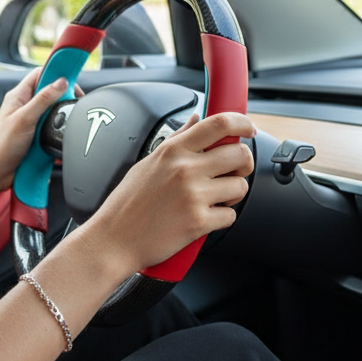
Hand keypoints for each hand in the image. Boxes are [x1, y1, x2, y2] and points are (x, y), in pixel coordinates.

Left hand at [0, 68, 81, 194]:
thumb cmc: (1, 146)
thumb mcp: (25, 118)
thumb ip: (43, 99)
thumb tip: (61, 83)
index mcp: (18, 96)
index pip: (40, 74)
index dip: (56, 74)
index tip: (71, 80)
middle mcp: (24, 106)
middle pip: (49, 93)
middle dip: (62, 97)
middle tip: (73, 102)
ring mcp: (30, 121)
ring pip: (52, 112)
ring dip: (60, 117)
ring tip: (66, 121)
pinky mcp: (35, 136)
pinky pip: (51, 129)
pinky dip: (57, 133)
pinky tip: (60, 138)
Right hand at [79, 111, 256, 276]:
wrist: (113, 240)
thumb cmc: (127, 204)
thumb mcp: (148, 162)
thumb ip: (177, 138)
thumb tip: (197, 120)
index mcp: (173, 151)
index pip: (219, 124)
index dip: (242, 123)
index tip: (248, 129)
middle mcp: (185, 169)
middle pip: (239, 154)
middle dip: (243, 164)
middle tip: (233, 172)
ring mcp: (193, 195)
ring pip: (240, 186)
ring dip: (232, 195)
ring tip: (212, 199)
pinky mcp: (198, 222)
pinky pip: (230, 216)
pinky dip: (221, 219)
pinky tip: (203, 218)